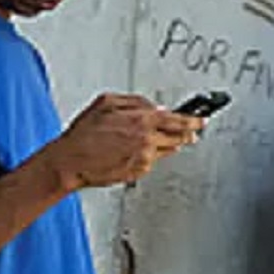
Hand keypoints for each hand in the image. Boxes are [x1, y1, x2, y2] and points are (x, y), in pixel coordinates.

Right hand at [45, 94, 203, 188]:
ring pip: (166, 150)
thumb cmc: (84, 132)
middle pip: (178, 137)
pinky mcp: (139, 172)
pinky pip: (151, 161)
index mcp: (141, 120)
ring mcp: (144, 158)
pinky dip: (148, 155)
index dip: (193, 120)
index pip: (178, 120)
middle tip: (191, 133)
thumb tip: (154, 107)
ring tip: (146, 141)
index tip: (202, 120)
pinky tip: (130, 151)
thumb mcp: (107, 102)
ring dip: (165, 144)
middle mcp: (147, 140)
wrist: (71, 161)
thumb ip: (136, 102)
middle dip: (186, 134)